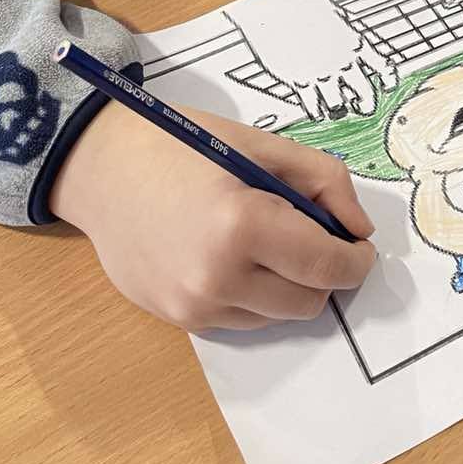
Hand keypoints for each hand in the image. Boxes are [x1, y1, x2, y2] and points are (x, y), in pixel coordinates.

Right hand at [49, 98, 375, 331]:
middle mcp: (218, 278)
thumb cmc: (181, 143)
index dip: (356, 261)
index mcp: (243, 226)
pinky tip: (230, 253)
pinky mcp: (176, 320)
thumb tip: (359, 229)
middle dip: (323, 273)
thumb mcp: (260, 144)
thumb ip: (323, 181)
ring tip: (264, 238)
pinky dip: (251, 294)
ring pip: (275, 316)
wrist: (100, 168)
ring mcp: (193, 306)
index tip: (361, 248)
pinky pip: (239, 319)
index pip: (326, 266)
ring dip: (286, 285)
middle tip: (314, 236)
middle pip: (308, 301)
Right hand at [229, 0, 397, 121]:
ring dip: (339, 110)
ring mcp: (322, 74)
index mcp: (355, 43)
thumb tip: (353, 31)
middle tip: (363, 106)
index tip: (386, 86)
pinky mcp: (301, 83)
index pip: (383, 68)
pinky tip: (316, 110)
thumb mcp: (333, 11)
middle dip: (366, 104)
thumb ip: (347, 27)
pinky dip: (317, 112)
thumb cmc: (300, 6)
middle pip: (365, 95)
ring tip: (337, 109)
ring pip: (339, 107)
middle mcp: (342, 61)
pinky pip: (314, 108)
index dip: (388, 80)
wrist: (274, 13)